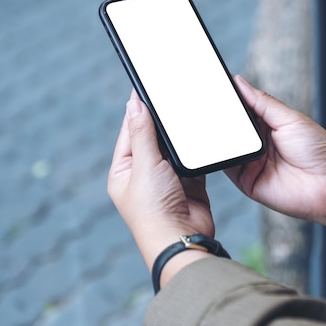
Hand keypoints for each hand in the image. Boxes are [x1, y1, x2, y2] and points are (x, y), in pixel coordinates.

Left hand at [108, 90, 213, 281]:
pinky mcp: (189, 183)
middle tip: (171, 95)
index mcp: (124, 170)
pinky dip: (196, 150)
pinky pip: (192, 160)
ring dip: (180, 135)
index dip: (138, 109)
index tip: (146, 87)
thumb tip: (134, 105)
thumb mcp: (144, 166)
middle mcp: (144, 174)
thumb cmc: (153, 210)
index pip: (130, 131)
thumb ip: (143, 134)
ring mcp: (167, 179)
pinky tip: (201, 135)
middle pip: (153, 138)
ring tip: (187, 112)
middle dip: (162, 120)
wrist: (181, 238)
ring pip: (174, 148)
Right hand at [226, 76, 325, 234]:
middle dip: (220, 117)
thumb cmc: (320, 151)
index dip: (229, 99)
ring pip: (225, 145)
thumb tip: (239, 82)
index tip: (214, 85)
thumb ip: (262, 102)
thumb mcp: (290, 118)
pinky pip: (226, 167)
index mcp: (269, 124)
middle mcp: (258, 142)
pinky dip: (220, 157)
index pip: (242, 108)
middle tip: (207, 104)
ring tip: (213, 124)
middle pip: (230, 127)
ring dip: (219, 136)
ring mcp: (251, 162)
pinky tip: (218, 146)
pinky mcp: (246, 181)